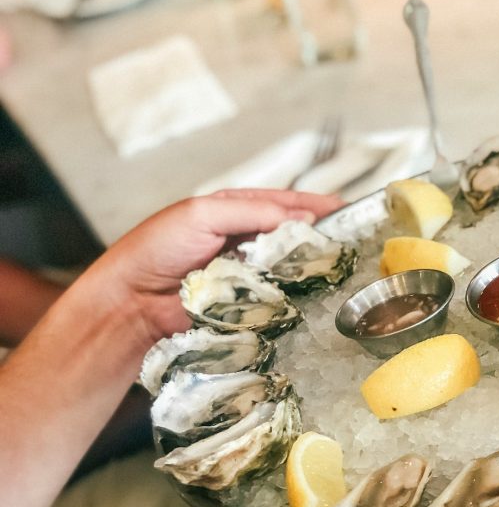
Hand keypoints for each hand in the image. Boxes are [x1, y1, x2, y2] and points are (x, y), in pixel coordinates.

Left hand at [91, 189, 342, 343]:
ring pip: (294, 268)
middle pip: (297, 236)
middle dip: (326, 237)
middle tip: (358, 242)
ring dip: (316, 267)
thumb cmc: (157, 249)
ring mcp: (251, 274)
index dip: (320, 206)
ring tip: (349, 267)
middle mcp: (248, 240)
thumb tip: (304, 220)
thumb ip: (254, 212)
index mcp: (238, 210)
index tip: (351, 210)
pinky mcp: (250, 304)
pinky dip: (300, 295)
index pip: (288, 203)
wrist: (132, 302)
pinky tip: (321, 294)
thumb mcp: (203, 214)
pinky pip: (282, 297)